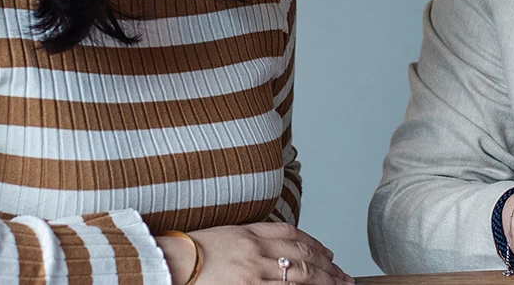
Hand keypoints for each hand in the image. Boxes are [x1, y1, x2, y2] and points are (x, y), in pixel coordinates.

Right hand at [161, 223, 351, 284]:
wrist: (169, 264)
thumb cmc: (190, 252)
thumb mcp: (225, 235)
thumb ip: (250, 238)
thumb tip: (272, 247)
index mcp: (250, 233)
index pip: (293, 235)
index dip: (315, 243)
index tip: (327, 252)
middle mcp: (257, 250)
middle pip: (304, 256)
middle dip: (328, 266)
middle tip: (343, 275)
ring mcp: (255, 272)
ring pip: (302, 276)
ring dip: (326, 282)